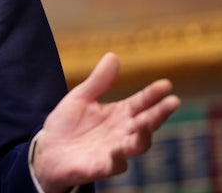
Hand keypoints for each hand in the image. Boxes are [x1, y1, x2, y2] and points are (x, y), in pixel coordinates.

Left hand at [31, 52, 179, 192]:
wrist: (48, 151)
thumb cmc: (68, 124)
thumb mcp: (81, 97)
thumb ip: (98, 81)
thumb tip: (113, 55)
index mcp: (119, 114)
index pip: (141, 103)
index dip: (153, 94)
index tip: (166, 84)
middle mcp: (122, 132)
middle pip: (146, 123)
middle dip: (160, 113)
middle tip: (172, 102)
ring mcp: (115, 150)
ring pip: (137, 145)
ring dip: (143, 136)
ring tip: (145, 125)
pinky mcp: (101, 167)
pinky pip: (114, 165)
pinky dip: (118, 159)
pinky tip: (117, 151)